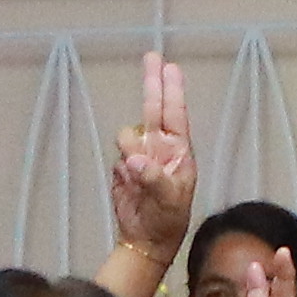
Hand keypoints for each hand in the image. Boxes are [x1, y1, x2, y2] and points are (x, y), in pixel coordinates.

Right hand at [107, 52, 196, 256]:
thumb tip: (133, 159)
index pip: (174, 115)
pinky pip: (118, 156)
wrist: (146, 240)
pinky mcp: (122, 167)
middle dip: (152, 83)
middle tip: (152, 56)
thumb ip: (153, 178)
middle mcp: (159, 148)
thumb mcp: (168, 201)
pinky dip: (121, 168)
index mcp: (178, 152)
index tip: (170, 67)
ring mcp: (139, 155)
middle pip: (153, 108)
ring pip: (128, 135)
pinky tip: (129, 186)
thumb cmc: (168, 219)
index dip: (171, 91)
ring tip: (137, 178)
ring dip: (130, 149)